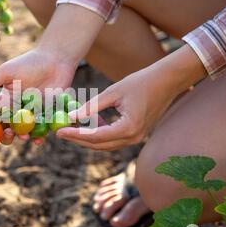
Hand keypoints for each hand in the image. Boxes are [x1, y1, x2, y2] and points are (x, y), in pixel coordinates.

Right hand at [0, 47, 76, 144]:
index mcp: (7, 100)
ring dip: (24, 137)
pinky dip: (41, 136)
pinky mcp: (50, 114)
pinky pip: (44, 129)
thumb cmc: (29, 63)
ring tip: (24, 137)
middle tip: (9, 135)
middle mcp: (20, 109)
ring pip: (27, 132)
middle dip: (8, 136)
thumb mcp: (5, 73)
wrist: (56, 59)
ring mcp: (35, 113)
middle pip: (11, 128)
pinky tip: (39, 140)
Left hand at [57, 45, 206, 149]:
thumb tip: (71, 116)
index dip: (75, 134)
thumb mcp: (113, 92)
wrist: (166, 81)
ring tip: (70, 129)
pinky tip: (88, 124)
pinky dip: (99, 134)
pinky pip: (113, 139)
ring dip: (87, 138)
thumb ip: (92, 106)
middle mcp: (133, 138)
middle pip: (99, 145)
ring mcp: (136, 138)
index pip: (95, 137)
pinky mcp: (136, 134)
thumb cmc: (141, 82)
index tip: (59, 132)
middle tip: (60, 133)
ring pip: (105, 144)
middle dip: (78, 139)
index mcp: (128, 128)